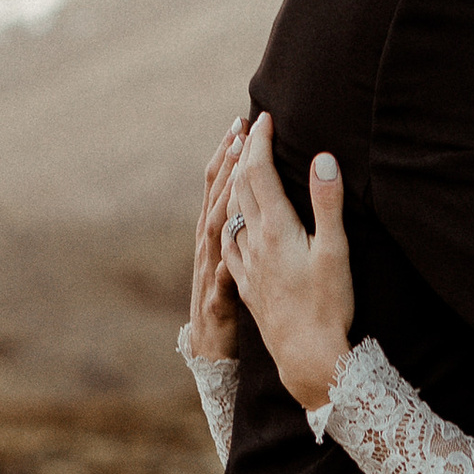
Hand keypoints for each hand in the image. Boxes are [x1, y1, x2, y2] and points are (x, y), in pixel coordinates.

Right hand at [187, 121, 249, 360]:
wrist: (215, 351)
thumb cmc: (235, 302)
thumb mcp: (243, 258)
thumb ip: (248, 223)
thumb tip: (261, 188)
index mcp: (222, 235)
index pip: (223, 187)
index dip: (229, 156)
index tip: (242, 122)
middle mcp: (213, 248)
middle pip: (216, 199)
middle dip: (226, 164)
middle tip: (239, 131)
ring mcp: (213, 274)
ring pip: (215, 231)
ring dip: (223, 200)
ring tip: (236, 173)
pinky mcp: (219, 301)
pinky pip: (222, 279)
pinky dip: (225, 262)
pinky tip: (232, 246)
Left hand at [221, 113, 355, 412]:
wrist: (307, 357)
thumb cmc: (328, 306)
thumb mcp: (336, 251)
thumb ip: (328, 203)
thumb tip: (322, 158)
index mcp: (276, 229)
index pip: (260, 173)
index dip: (260, 142)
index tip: (263, 117)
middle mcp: (254, 243)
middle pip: (241, 187)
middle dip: (243, 153)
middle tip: (247, 126)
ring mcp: (247, 265)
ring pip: (230, 212)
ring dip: (233, 182)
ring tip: (237, 162)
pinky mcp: (248, 285)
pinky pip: (228, 242)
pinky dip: (228, 218)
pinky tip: (230, 219)